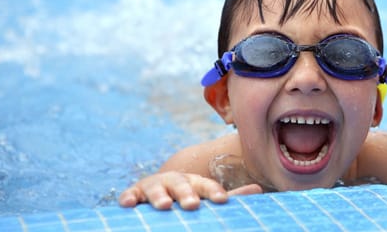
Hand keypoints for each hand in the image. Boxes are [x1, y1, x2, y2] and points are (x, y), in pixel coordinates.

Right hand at [118, 171, 262, 209]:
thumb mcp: (207, 197)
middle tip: (193, 205)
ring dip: (160, 195)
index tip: (222, 200)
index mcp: (195, 182)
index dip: (214, 191)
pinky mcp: (135, 193)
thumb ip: (231, 197)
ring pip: (157, 187)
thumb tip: (258, 189)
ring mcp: (155, 185)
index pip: (207, 185)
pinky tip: (129, 204)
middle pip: (182, 185)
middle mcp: (176, 180)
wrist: (160, 194)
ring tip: (165, 205)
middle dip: (187, 193)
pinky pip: (131, 194)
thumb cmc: (189, 197)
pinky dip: (129, 197)